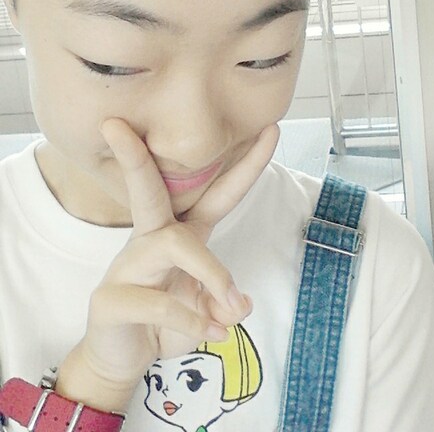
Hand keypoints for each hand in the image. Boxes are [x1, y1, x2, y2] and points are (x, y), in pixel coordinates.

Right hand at [56, 119, 279, 411]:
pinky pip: (158, 303)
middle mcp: (151, 240)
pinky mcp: (110, 299)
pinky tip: (210, 334)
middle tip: (118, 126)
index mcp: (181, 233)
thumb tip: (240, 304)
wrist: (122, 360)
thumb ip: (225, 303)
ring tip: (229, 305)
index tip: (272, 129)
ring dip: (211, 271)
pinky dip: (191, 319)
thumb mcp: (207, 312)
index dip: (247, 165)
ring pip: (172, 243)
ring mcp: (127, 267)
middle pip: (149, 190)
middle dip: (137, 158)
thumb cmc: (165, 323)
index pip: (217, 193)